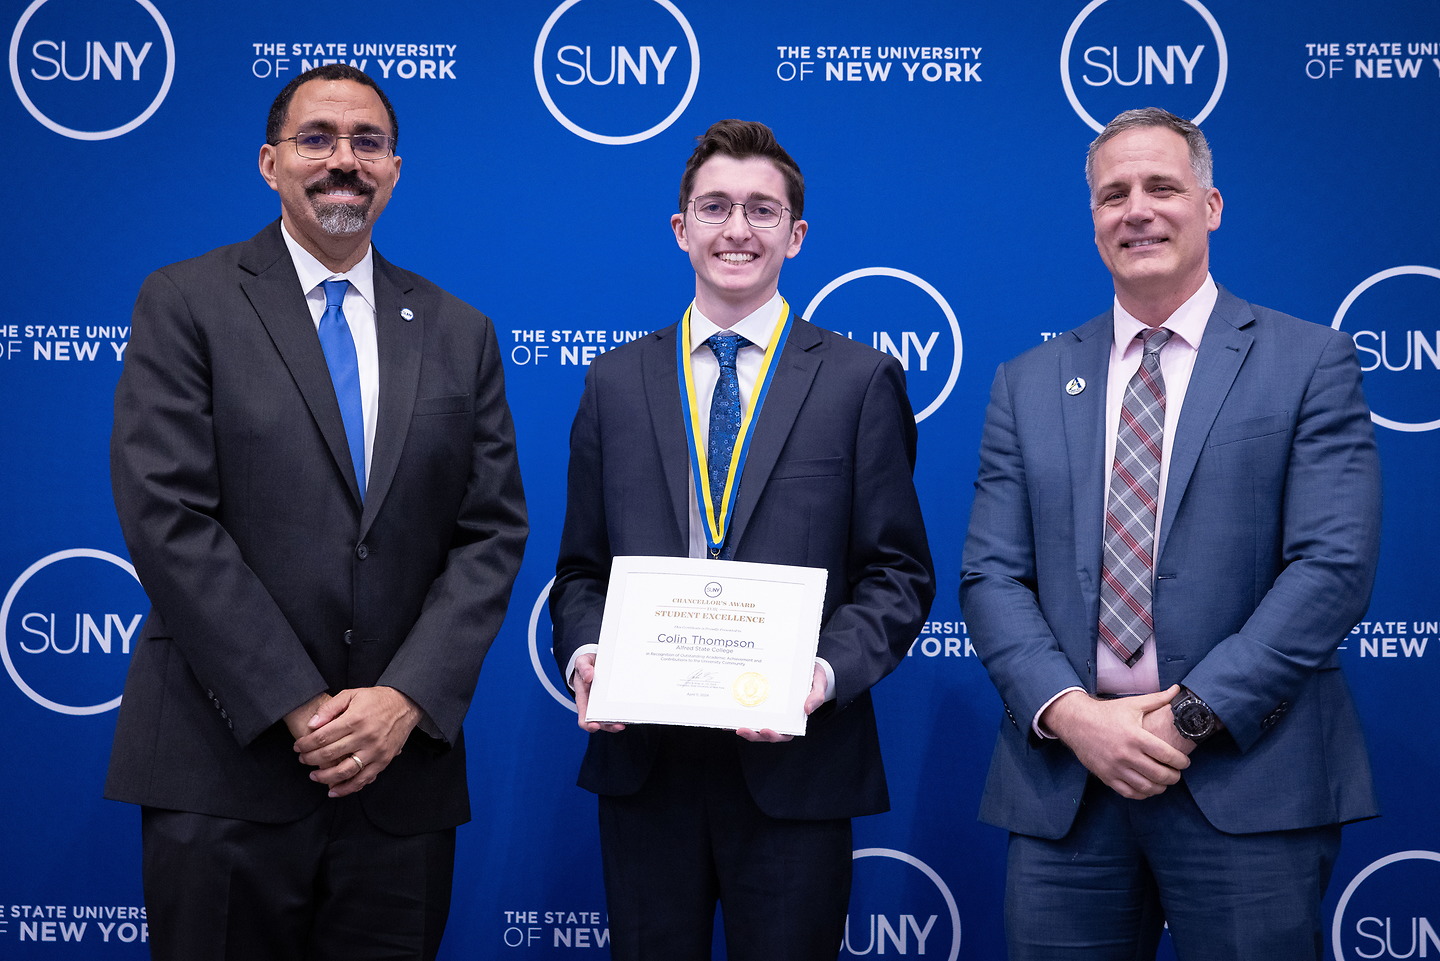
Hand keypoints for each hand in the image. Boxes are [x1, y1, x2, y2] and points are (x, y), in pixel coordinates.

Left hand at [292, 686, 422, 796]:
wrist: (405, 704)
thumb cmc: (376, 699)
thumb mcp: (351, 694)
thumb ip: (330, 708)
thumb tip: (312, 725)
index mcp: (355, 719)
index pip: (322, 737)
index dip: (306, 744)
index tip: (298, 747)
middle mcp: (365, 737)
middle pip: (330, 754)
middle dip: (310, 759)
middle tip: (302, 759)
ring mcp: (375, 751)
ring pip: (344, 771)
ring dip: (325, 777)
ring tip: (314, 776)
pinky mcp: (383, 761)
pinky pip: (363, 779)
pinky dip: (347, 788)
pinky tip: (333, 791)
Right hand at [572, 653, 625, 733]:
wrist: (596, 661)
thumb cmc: (587, 665)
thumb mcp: (582, 661)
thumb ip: (583, 667)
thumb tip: (588, 676)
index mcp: (583, 699)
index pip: (584, 718)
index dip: (588, 724)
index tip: (595, 726)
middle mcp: (594, 705)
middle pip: (600, 722)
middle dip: (609, 726)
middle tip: (619, 725)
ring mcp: (604, 704)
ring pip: (611, 719)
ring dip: (618, 722)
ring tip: (627, 721)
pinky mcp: (614, 700)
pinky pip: (619, 708)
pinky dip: (624, 712)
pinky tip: (631, 710)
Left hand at [736, 663, 825, 742]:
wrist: (806, 665)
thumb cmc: (814, 678)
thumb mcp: (819, 685)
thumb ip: (816, 696)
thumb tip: (808, 710)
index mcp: (794, 719)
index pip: (784, 734)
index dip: (774, 735)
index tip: (765, 730)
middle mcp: (779, 718)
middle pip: (764, 733)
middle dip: (752, 735)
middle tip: (742, 730)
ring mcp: (768, 710)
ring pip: (753, 724)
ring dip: (742, 727)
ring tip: (732, 724)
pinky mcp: (759, 701)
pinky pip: (747, 710)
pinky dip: (737, 714)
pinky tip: (726, 712)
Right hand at [1041, 685, 1190, 799]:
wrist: (1076, 722)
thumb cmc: (1106, 713)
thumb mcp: (1132, 704)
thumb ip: (1157, 699)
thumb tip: (1178, 690)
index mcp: (1135, 736)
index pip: (1167, 755)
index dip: (1181, 762)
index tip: (1185, 762)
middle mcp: (1126, 754)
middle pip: (1159, 774)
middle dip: (1174, 776)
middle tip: (1176, 773)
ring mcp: (1115, 768)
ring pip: (1146, 787)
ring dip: (1160, 787)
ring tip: (1164, 781)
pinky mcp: (1106, 776)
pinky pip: (1129, 793)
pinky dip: (1143, 793)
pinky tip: (1147, 787)